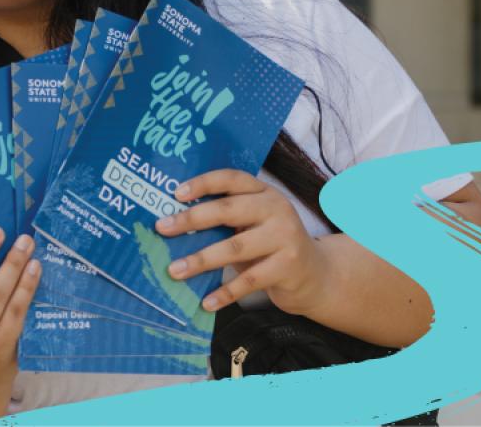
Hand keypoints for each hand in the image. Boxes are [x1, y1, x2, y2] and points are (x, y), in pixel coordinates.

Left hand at [155, 169, 330, 314]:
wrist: (317, 275)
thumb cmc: (271, 245)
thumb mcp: (253, 223)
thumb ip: (226, 218)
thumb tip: (175, 223)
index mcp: (263, 192)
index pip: (231, 179)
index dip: (203, 183)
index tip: (176, 193)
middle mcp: (277, 209)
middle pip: (228, 210)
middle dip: (192, 219)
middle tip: (162, 228)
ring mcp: (286, 237)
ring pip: (235, 247)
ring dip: (201, 260)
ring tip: (175, 270)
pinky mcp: (289, 266)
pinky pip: (249, 280)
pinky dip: (225, 292)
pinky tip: (206, 302)